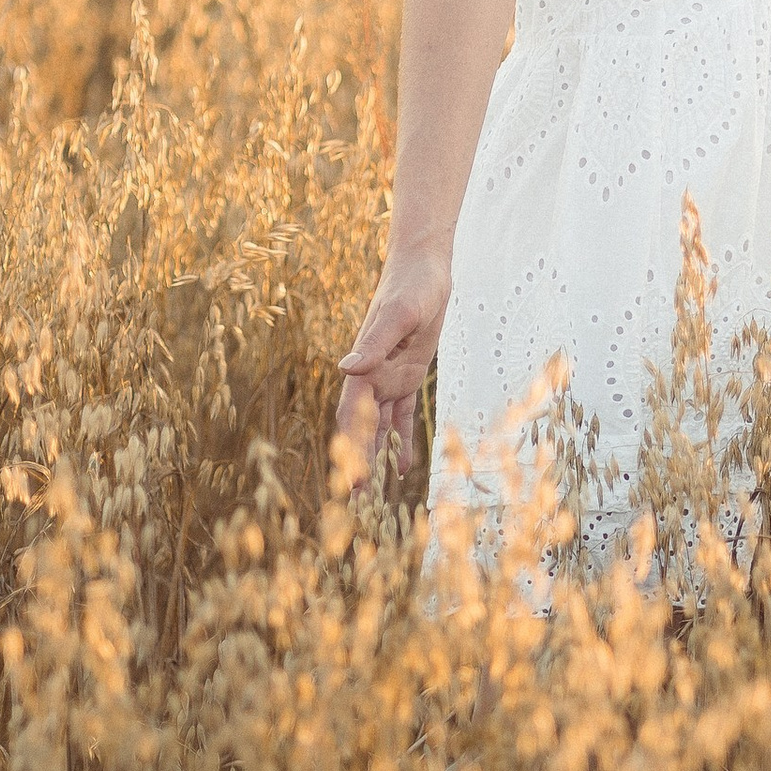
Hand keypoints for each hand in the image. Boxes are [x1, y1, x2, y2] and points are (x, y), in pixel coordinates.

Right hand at [335, 244, 451, 484]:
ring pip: (379, 427)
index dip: (350, 449)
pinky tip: (402, 467)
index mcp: (364, 367)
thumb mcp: (398, 314)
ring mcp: (388, 377)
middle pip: (361, 428)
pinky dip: (400, 440)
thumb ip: (373, 342)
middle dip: (359, 464)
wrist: (425, 266)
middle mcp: (371, 376)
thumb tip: (345, 369)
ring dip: (376, 458)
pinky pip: (401, 414)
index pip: (352, 416)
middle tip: (358, 504)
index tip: (350, 480)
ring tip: (375, 496)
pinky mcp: (408, 374)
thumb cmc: (411, 285)